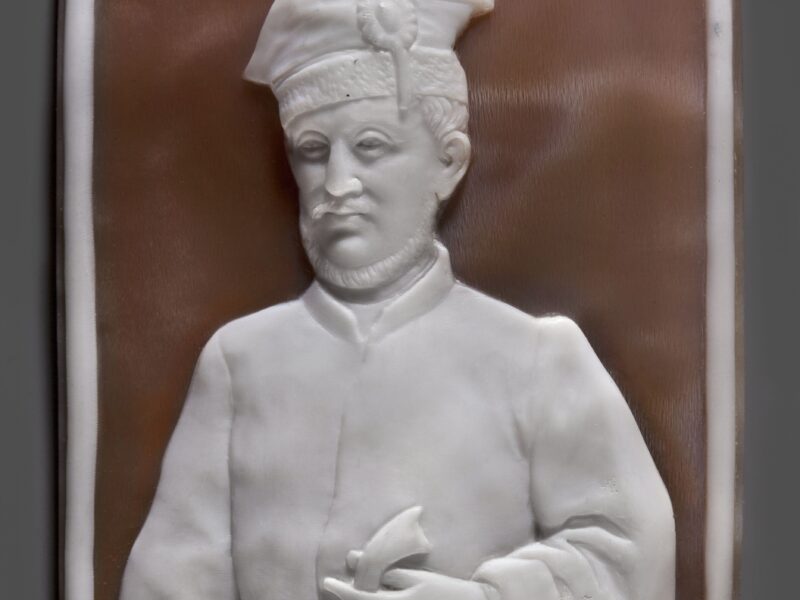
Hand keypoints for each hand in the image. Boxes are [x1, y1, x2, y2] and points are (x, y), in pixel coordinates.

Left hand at [323, 568, 494, 599]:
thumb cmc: (441, 589)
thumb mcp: (415, 577)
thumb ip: (386, 574)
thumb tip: (357, 561)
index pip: (361, 599)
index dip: (342, 590)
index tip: (328, 581)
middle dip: (348, 598)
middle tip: (338, 587)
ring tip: (354, 591)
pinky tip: (372, 596)